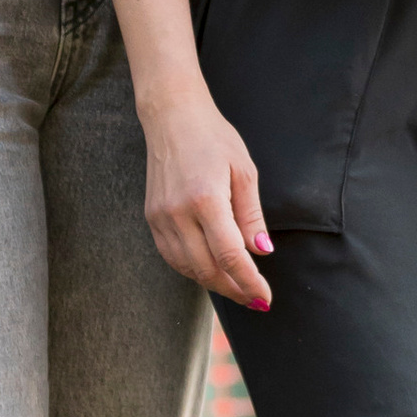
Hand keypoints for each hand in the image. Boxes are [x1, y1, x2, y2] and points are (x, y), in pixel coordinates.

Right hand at [139, 80, 272, 309]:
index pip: (229, 255)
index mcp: (205, 198)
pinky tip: (211, 269)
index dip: (249, 282)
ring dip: (214, 283)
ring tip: (236, 286)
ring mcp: (160, 217)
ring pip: (187, 268)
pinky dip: (193, 269)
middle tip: (254, 297)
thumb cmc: (214, 139)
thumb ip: (251, 216)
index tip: (264, 298)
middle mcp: (178, 212)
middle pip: (207, 269)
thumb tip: (261, 252)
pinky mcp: (151, 218)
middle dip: (233, 289)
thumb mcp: (244, 171)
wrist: (172, 118)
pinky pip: (172, 256)